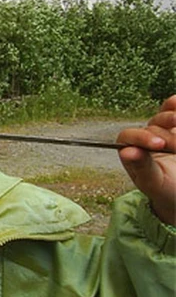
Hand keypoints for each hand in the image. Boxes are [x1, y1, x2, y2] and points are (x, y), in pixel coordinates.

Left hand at [117, 95, 175, 224]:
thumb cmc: (165, 190)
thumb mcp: (154, 182)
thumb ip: (142, 167)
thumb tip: (127, 151)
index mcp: (131, 151)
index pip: (128, 137)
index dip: (142, 138)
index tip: (160, 144)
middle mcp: (144, 138)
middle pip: (152, 127)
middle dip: (168, 137)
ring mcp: (162, 130)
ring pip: (165, 116)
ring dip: (174, 119)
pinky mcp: (175, 126)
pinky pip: (173, 109)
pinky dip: (175, 106)